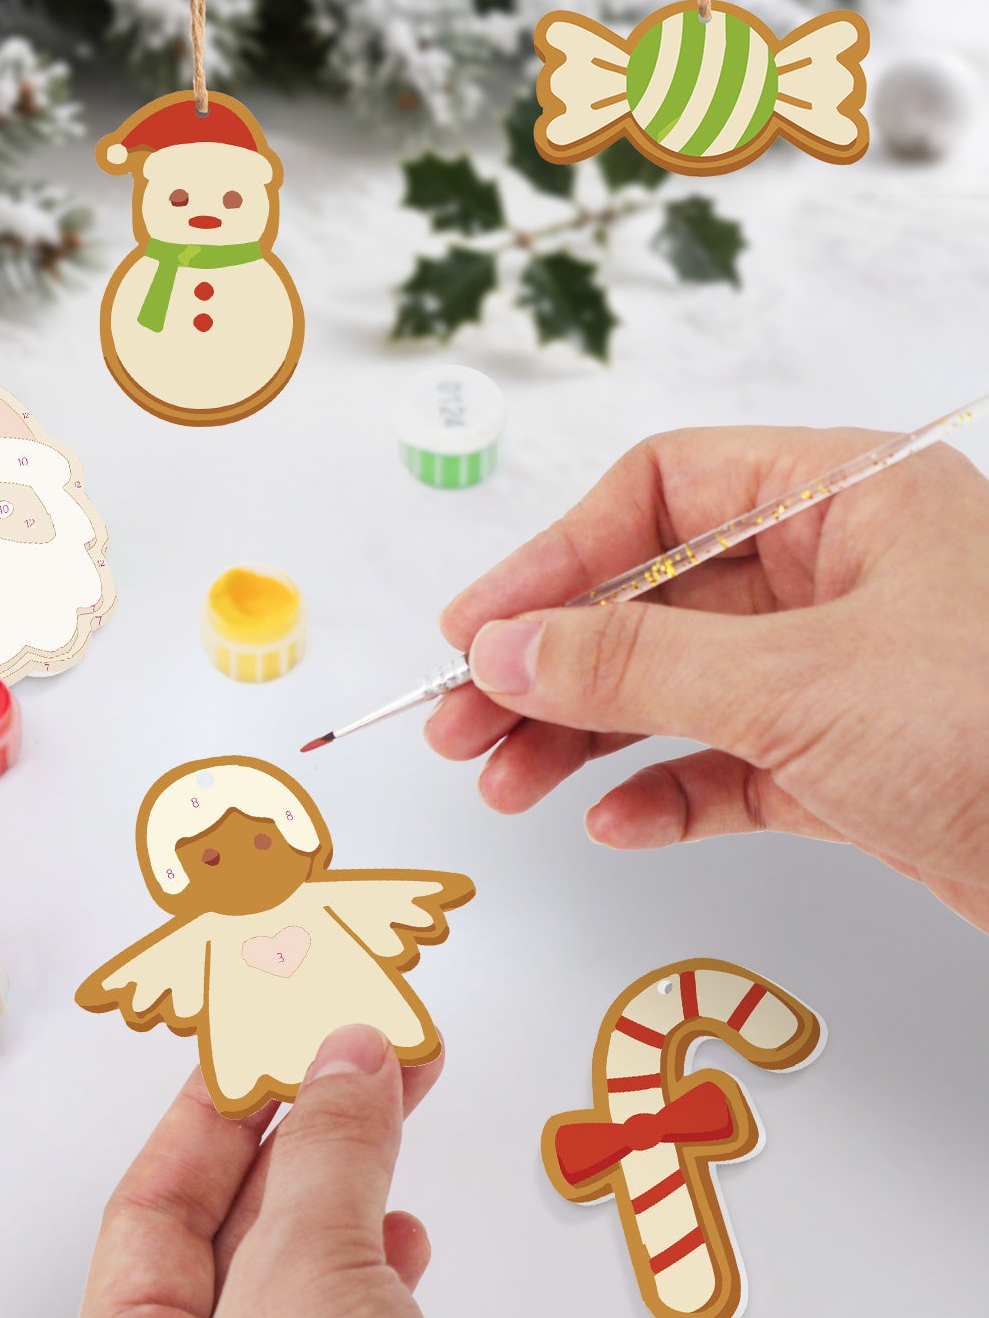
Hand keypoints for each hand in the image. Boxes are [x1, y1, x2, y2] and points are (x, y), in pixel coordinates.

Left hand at [65, 1026, 464, 1317]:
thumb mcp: (307, 1284)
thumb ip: (326, 1159)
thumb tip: (344, 1060)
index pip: (152, 1205)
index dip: (210, 1111)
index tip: (266, 1044)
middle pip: (233, 1230)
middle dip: (302, 1134)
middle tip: (350, 1056)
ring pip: (300, 1277)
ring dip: (350, 1190)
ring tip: (390, 1109)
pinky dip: (381, 1269)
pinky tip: (403, 1239)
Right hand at [426, 428, 988, 931]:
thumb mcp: (797, 684)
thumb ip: (632, 662)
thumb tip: (499, 649)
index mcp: (847, 498)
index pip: (659, 493)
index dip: (553, 556)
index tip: (477, 629)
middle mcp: (842, 574)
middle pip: (652, 599)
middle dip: (551, 666)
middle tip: (463, 726)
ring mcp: (846, 671)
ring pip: (679, 687)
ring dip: (586, 736)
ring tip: (506, 786)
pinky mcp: (853, 762)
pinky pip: (731, 763)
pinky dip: (668, 791)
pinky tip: (616, 823)